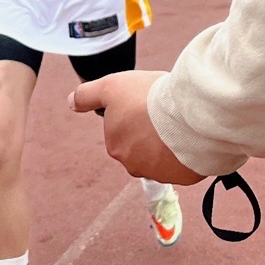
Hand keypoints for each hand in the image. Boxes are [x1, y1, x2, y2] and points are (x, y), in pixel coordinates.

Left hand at [70, 70, 203, 184]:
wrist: (192, 114)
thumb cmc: (149, 97)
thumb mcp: (110, 87)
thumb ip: (87, 96)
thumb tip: (70, 102)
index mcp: (115, 147)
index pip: (124, 132)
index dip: (137, 115)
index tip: (149, 105)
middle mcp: (134, 166)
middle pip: (142, 147)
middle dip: (152, 133)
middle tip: (166, 114)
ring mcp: (161, 174)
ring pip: (164, 157)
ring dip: (170, 144)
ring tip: (182, 124)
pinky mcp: (184, 177)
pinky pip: (185, 164)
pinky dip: (188, 153)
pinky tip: (193, 137)